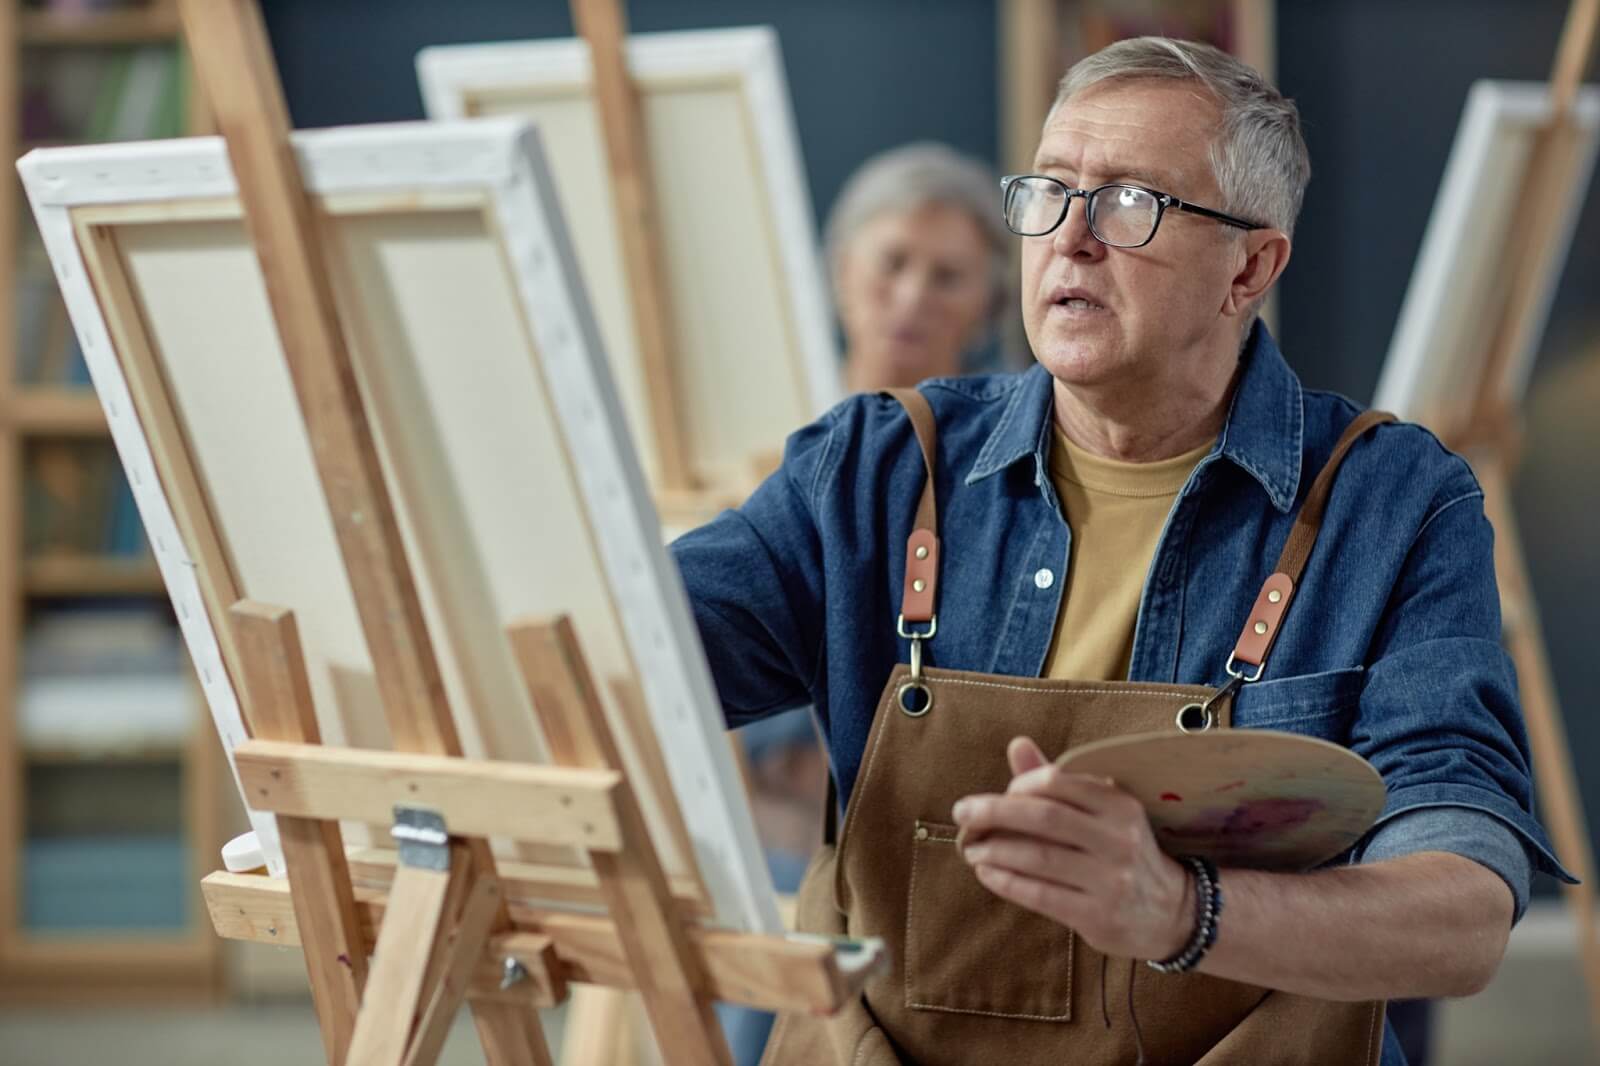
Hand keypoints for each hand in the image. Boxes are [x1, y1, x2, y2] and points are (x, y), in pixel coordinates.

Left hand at [951, 736, 1193, 960]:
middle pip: (1043, 818)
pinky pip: (1040, 894)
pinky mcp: (1098, 916)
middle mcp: (1118, 839)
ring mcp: (1110, 880)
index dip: (1018, 785)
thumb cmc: (1120, 850)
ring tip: (971, 848)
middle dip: (994, 813)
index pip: (1058, 783)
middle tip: (962, 814)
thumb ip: (1058, 781)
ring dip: (994, 851)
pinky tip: (987, 873)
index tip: (997, 795)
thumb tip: (1017, 745)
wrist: (1172, 912)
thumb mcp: (1101, 812)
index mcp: (1119, 804)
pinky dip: (1006, 881)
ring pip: (1038, 858)